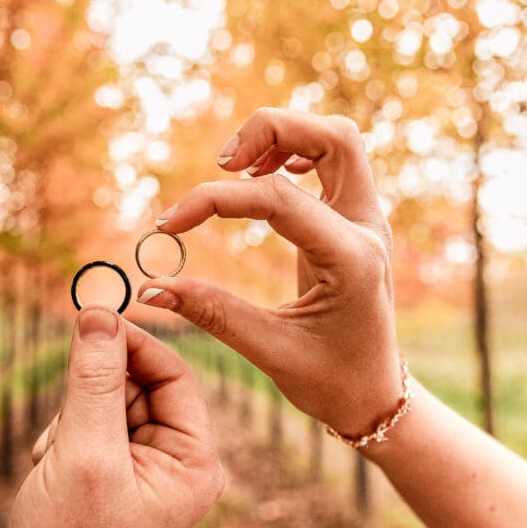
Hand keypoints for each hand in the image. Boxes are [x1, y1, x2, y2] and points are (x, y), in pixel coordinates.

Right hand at [0, 306, 223, 527]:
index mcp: (194, 461)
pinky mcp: (117, 476)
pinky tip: (52, 471)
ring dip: (72, 419)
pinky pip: (92, 429)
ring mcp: (147, 470)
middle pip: (138, 386)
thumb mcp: (83, 454)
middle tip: (63, 422)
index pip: (174, 374)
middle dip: (92, 395)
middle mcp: (178, 462)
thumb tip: (98, 314)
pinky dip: (65, 439)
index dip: (134, 343)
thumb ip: (93, 381)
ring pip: (108, 404)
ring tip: (55, 461)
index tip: (91, 321)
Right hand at [137, 107, 399, 436]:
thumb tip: (151, 288)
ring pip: (337, 140)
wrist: (375, 397)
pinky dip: (295, 155)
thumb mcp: (268, 351)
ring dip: (285, 137)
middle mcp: (367, 229)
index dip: (214, 200)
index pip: (278, 198)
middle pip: (334, 137)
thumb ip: (211, 313)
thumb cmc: (330, 382)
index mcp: (350, 260)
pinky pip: (333, 163)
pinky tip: (262, 178)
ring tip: (237, 169)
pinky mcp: (356, 222)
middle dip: (272, 130)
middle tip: (222, 164)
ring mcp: (367, 221)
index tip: (170, 224)